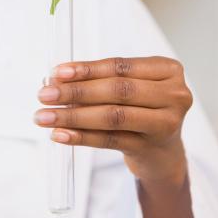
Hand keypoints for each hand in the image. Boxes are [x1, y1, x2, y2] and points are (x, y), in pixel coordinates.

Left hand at [34, 56, 192, 184]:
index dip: (87, 69)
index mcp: (168, 70)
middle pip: (117, 90)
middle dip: (75, 92)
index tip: (57, 72)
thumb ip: (96, 81)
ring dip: (73, 116)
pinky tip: (60, 135)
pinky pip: (110, 140)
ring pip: (112, 116)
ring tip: (45, 117)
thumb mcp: (129, 88)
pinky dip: (81, 137)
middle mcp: (174, 95)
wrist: (163, 151)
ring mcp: (165, 123)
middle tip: (44, 95)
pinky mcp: (151, 148)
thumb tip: (53, 80)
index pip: (120, 66)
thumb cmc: (142, 109)